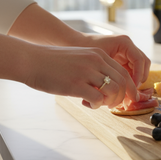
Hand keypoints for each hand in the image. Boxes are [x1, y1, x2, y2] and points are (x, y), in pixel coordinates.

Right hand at [24, 44, 138, 108]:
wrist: (31, 60)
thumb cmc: (53, 62)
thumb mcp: (81, 58)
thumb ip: (95, 68)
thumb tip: (106, 86)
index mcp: (98, 54)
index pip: (123, 71)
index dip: (129, 87)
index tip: (128, 98)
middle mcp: (95, 61)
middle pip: (122, 81)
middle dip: (123, 97)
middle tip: (113, 105)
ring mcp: (86, 72)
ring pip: (113, 89)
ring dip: (111, 101)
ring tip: (101, 104)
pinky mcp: (75, 84)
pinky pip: (98, 98)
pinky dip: (98, 105)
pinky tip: (89, 104)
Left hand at [77, 34, 150, 87]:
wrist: (73, 43)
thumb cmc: (83, 50)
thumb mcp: (97, 62)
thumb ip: (110, 74)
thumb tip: (118, 91)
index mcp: (124, 43)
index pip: (140, 60)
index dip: (139, 75)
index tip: (133, 87)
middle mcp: (128, 46)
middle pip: (144, 63)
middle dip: (140, 78)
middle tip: (133, 91)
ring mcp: (126, 52)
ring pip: (140, 67)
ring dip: (136, 79)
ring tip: (127, 91)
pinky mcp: (122, 58)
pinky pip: (132, 69)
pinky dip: (130, 79)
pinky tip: (122, 88)